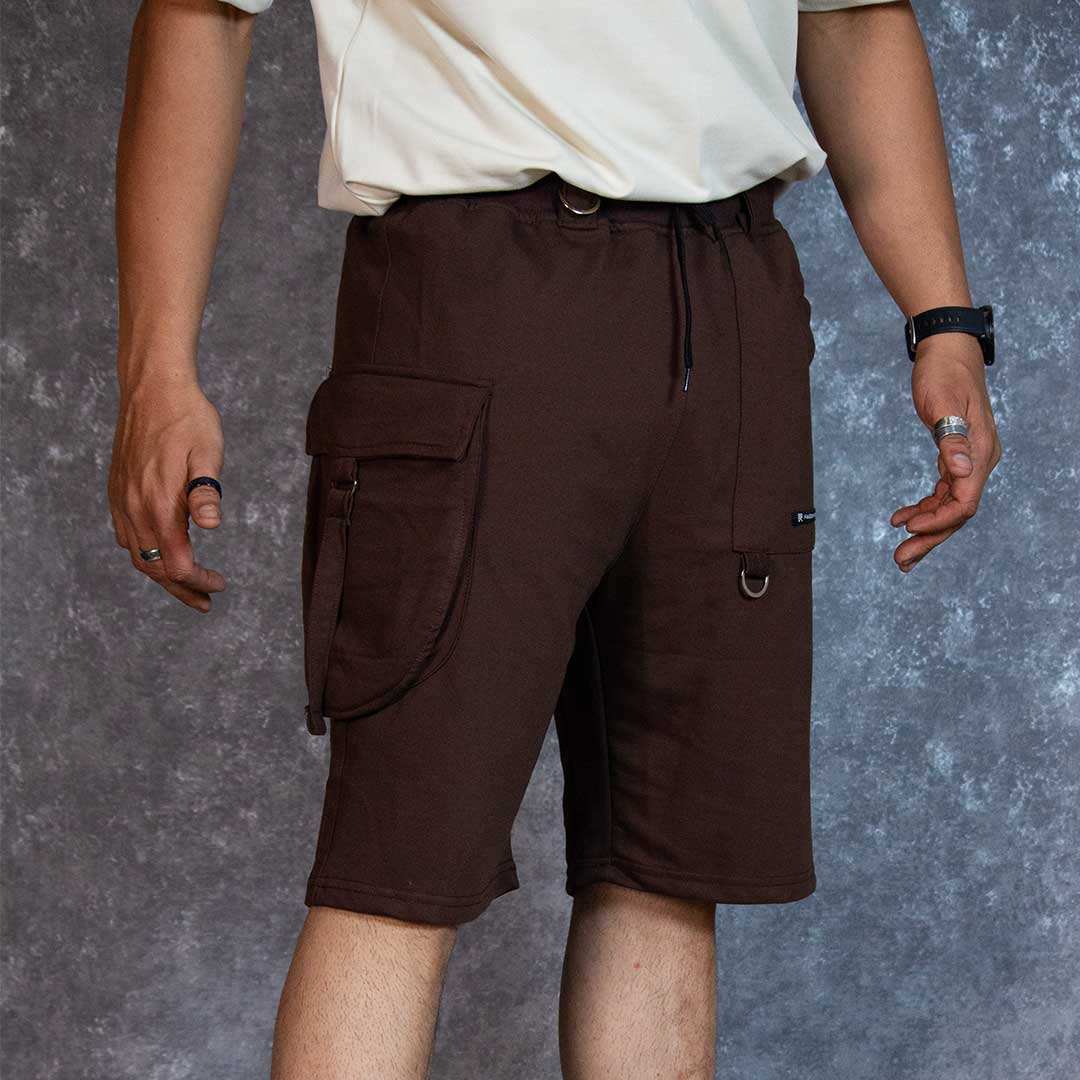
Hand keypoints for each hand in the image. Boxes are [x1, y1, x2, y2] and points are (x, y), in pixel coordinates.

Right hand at [109, 377, 226, 610]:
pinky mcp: (117, 489)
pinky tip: (162, 549)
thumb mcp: (208, 453)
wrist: (152, 387)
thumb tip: (212, 527)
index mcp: (159, 505)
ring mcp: (122, 499)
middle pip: (154, 568)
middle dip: (181, 588)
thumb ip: (207, 493)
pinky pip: (126, 533)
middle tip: (206, 600)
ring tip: (187, 582)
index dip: (200, 581)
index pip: (178, 564)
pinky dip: (145, 551)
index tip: (221, 586)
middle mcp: (134, 507)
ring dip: (162, 573)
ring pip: (138, 553)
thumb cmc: (188, 418)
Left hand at [889, 333, 1001, 571]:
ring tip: (899, 552)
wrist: (948, 351)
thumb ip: (951, 439)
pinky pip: (942, 492)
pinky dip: (923, 508)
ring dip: (924, 530)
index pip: (965, 502)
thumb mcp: (943, 404)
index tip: (908, 529)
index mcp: (981, 453)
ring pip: (948, 507)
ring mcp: (968, 461)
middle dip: (929, 538)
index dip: (938, 520)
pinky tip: (900, 518)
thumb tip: (961, 472)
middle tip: (900, 561)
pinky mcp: (955, 457)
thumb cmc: (944, 373)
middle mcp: (979, 462)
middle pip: (956, 513)